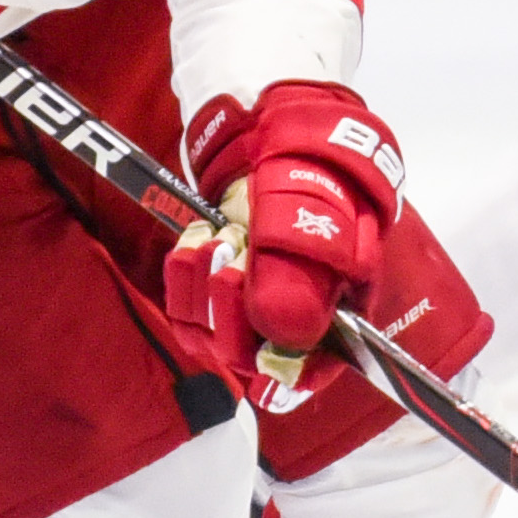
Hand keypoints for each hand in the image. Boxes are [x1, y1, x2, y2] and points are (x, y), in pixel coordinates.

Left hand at [165, 81, 402, 397]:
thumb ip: (303, 271)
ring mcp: (245, 310)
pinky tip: (201, 237)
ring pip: (209, 337)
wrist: (269, 141)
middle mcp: (289, 320)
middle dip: (233, 310)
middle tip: (233, 256)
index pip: (309, 371)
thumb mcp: (317, 213)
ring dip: (205, 286)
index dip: (288, 376)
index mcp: (334, 311)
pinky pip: (183, 309)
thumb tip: (283, 341)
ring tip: (222, 236)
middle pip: (248, 358)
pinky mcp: (208, 294)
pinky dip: (184, 272)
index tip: (268, 359)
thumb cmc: (311, 174)